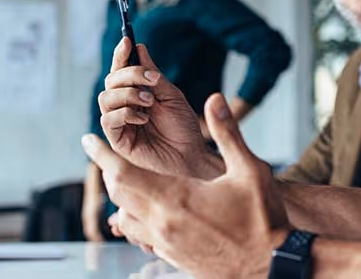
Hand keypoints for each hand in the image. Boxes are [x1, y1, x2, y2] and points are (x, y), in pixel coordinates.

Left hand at [83, 93, 291, 278]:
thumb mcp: (250, 170)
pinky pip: (141, 234)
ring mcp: (166, 244)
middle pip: (119, 194)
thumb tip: (215, 99)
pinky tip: (148, 209)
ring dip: (121, 195)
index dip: (102, 155)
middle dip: (109, 170)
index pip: (124, 173)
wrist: (272, 267)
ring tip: (124, 178)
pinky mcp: (174, 258)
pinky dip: (135, 217)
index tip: (87, 139)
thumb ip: (228, 133)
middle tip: (103, 153)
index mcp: (176, 198)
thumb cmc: (264, 219)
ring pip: (127, 217)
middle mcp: (163, 224)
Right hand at [99, 37, 222, 178]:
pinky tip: (143, 118)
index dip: (121, 54)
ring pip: (105, 98)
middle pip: (110, 81)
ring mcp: (120, 122)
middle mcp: (124, 105)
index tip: (127, 40)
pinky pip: (108, 120)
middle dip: (129, 75)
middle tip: (152, 80)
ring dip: (128, 94)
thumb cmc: (183, 125)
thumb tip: (139, 48)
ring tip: (150, 101)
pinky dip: (125, 113)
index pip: (121, 70)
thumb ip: (153, 75)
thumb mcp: (171, 95)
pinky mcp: (118, 140)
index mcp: (136, 92)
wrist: (192, 153)